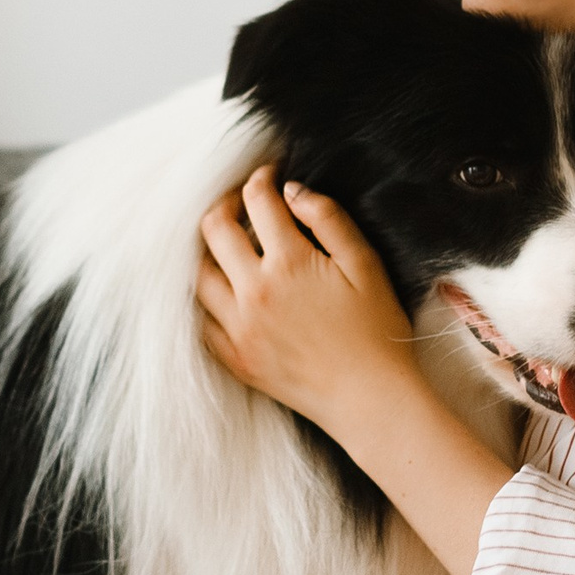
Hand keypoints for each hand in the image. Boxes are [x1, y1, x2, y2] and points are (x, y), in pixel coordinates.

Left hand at [195, 167, 420, 435]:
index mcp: (288, 263)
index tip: (269, 177)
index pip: (257, 201)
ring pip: (199, 273)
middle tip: (243, 204)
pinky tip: (224, 289)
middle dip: (226, 204)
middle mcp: (253, 292)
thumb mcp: (364, 264)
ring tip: (231, 245)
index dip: (261, 179)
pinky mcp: (233, 357)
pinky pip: (201, 318)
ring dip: (210, 250)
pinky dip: (207, 296)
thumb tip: (292, 190)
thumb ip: (328, 219)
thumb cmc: (375, 330)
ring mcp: (237, 327)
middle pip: (213, 229)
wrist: (368, 397)